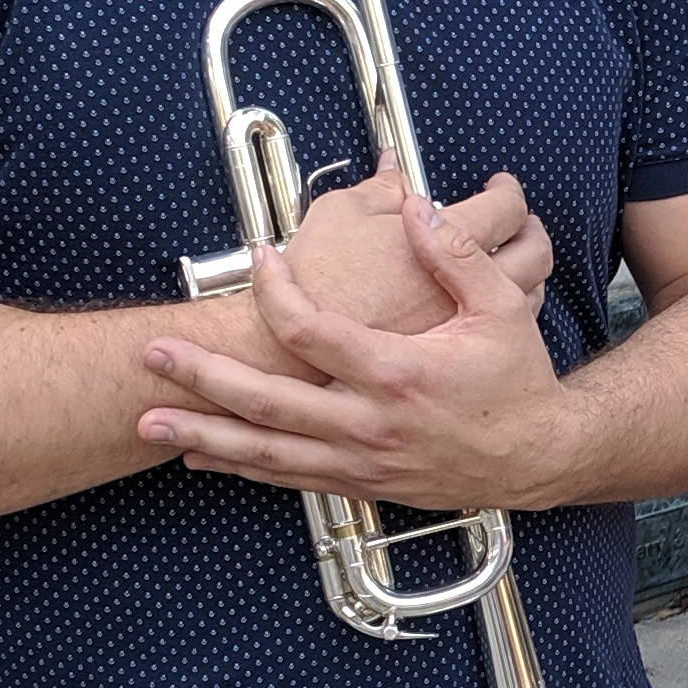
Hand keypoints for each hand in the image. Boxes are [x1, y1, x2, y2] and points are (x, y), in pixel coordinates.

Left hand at [140, 190, 575, 511]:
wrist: (538, 456)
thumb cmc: (517, 381)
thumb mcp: (501, 309)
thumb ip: (454, 256)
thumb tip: (414, 205)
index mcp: (398, 373)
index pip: (313, 330)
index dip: (275, 290)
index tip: (259, 258)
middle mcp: (369, 423)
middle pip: (266, 402)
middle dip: (202, 378)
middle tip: (154, 356)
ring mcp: (360, 460)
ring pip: (266, 452)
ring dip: (203, 436)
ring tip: (149, 421)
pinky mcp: (361, 482)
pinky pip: (288, 478)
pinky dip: (240, 467)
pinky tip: (202, 458)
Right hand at [278, 158, 543, 337]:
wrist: (293, 360)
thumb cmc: (317, 283)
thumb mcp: (338, 216)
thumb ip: (378, 189)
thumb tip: (394, 168)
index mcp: (446, 244)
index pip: (503, 209)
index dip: (506, 191)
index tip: (499, 187)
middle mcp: (469, 290)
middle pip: (530, 252)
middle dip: (528, 230)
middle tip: (518, 220)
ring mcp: (467, 329)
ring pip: (525, 296)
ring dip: (524, 270)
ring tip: (509, 255)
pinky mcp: (456, 358)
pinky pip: (502, 329)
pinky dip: (503, 308)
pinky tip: (485, 299)